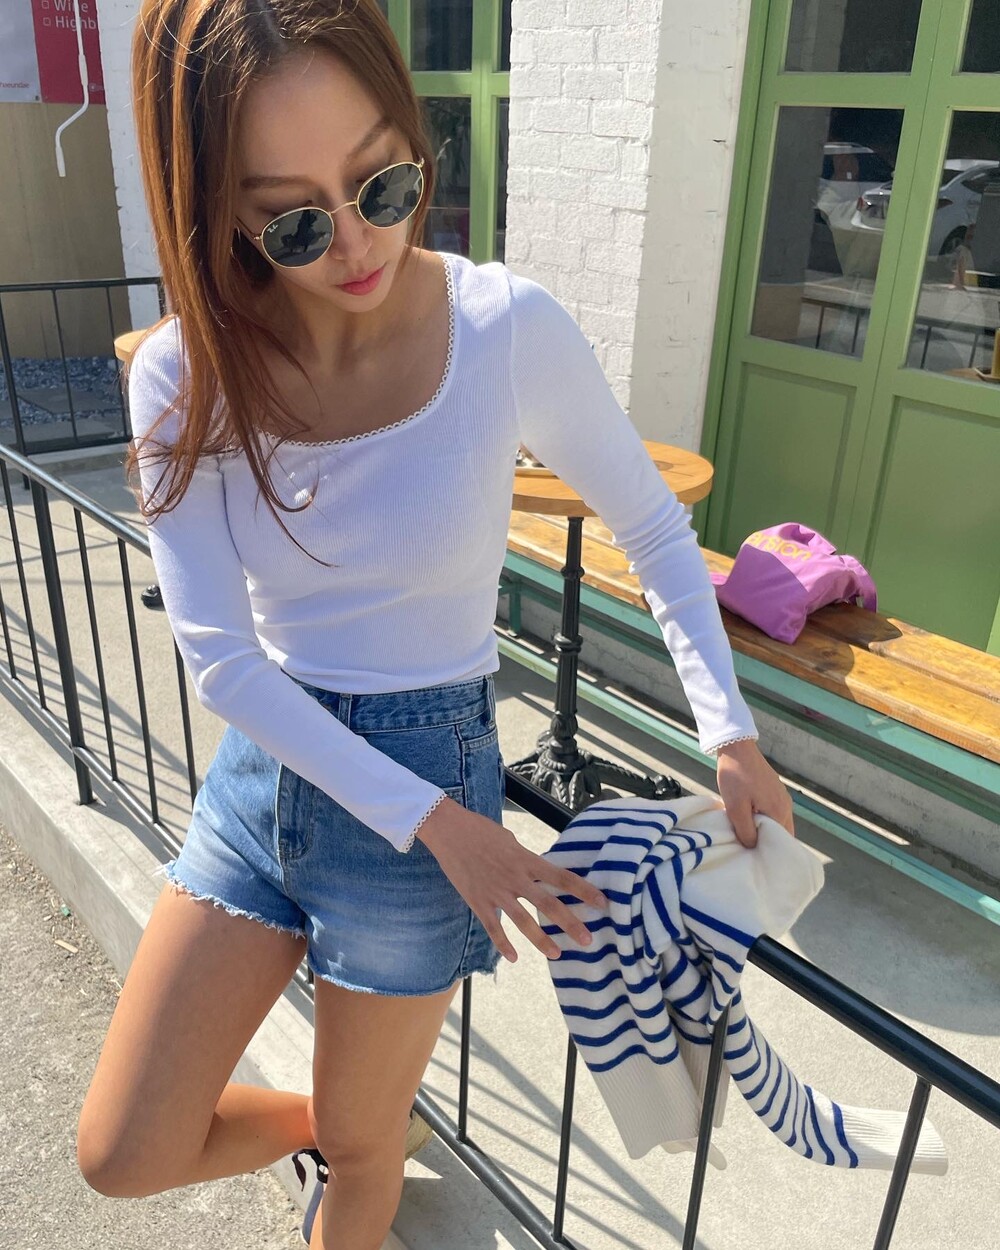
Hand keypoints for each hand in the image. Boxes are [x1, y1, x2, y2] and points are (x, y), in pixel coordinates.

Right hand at [415, 797, 609, 962]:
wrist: (448, 830)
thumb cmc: (480, 830)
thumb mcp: (509, 840)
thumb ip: (524, 857)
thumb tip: (535, 867)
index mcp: (526, 859)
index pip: (561, 877)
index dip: (584, 890)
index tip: (603, 903)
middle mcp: (515, 877)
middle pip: (548, 903)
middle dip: (570, 923)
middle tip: (588, 940)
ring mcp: (496, 891)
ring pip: (523, 920)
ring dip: (541, 940)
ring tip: (557, 954)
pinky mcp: (478, 901)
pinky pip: (493, 927)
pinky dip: (503, 944)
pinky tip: (513, 959)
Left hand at [713, 739, 794, 847]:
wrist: (736, 748)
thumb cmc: (735, 777)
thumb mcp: (736, 808)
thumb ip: (746, 831)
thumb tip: (753, 848)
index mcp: (780, 811)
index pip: (783, 842)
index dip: (770, 852)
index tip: (756, 857)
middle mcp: (785, 805)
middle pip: (782, 834)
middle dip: (768, 843)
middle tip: (750, 850)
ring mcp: (781, 796)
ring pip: (776, 822)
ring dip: (764, 830)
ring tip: (747, 836)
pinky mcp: (774, 790)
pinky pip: (772, 812)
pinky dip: (763, 819)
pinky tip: (748, 820)